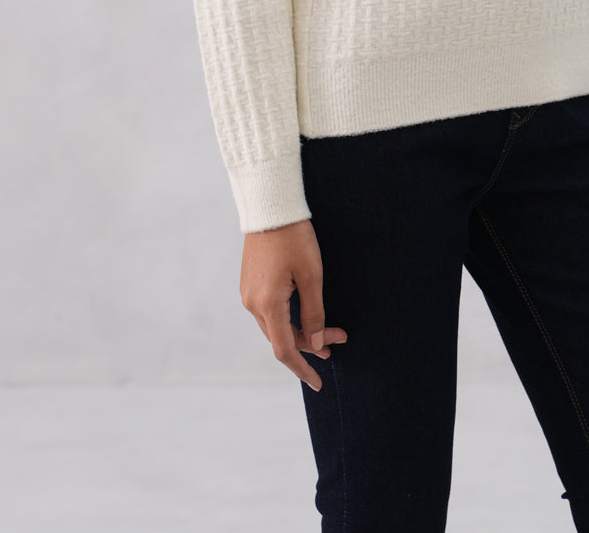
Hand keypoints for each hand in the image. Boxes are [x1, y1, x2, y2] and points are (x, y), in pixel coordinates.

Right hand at [239, 218, 348, 391]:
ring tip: (328, 332)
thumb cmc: (294, 237)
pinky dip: (289, 320)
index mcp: (267, 304)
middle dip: (311, 344)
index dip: (303, 369)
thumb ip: (315, 313)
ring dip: (301, 331)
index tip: (319, 383)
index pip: (285, 350)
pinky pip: (269, 313)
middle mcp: (253, 303)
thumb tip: (318, 343)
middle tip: (339, 340)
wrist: (270, 207)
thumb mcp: (311, 275)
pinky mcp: (251, 284)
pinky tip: (306, 316)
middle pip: (282, 339)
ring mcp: (249, 294)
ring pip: (276, 326)